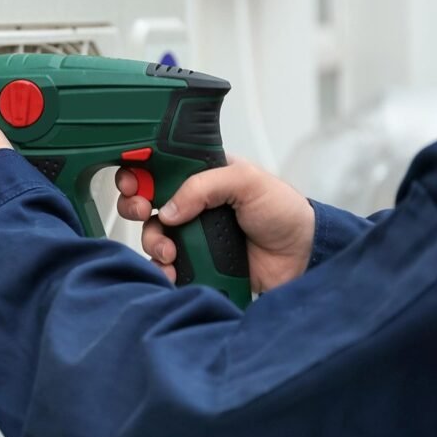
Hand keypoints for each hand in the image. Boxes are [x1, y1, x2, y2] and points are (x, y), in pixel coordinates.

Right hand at [116, 159, 314, 292]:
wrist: (302, 258)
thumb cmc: (283, 211)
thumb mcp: (246, 181)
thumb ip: (204, 185)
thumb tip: (169, 208)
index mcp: (200, 174)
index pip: (158, 166)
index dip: (139, 171)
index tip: (134, 182)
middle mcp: (190, 202)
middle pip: (144, 199)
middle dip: (135, 205)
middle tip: (144, 210)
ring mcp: (191, 233)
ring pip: (151, 233)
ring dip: (152, 241)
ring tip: (170, 251)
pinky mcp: (195, 262)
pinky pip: (165, 264)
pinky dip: (162, 268)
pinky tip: (172, 270)